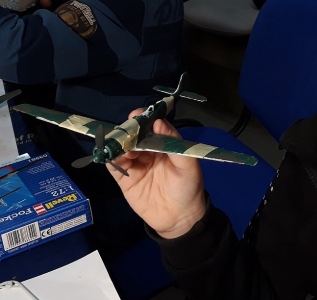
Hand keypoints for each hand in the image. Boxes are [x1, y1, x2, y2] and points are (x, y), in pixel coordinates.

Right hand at [107, 109, 206, 238]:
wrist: (179, 218)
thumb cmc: (188, 187)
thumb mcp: (188, 164)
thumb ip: (174, 142)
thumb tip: (159, 121)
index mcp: (164, 143)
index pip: (151, 125)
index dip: (144, 118)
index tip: (137, 115)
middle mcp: (148, 150)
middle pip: (133, 134)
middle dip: (128, 130)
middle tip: (128, 131)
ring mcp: (135, 163)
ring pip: (121, 147)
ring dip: (119, 143)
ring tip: (126, 149)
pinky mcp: (124, 178)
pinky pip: (113, 165)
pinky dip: (111, 158)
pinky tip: (116, 157)